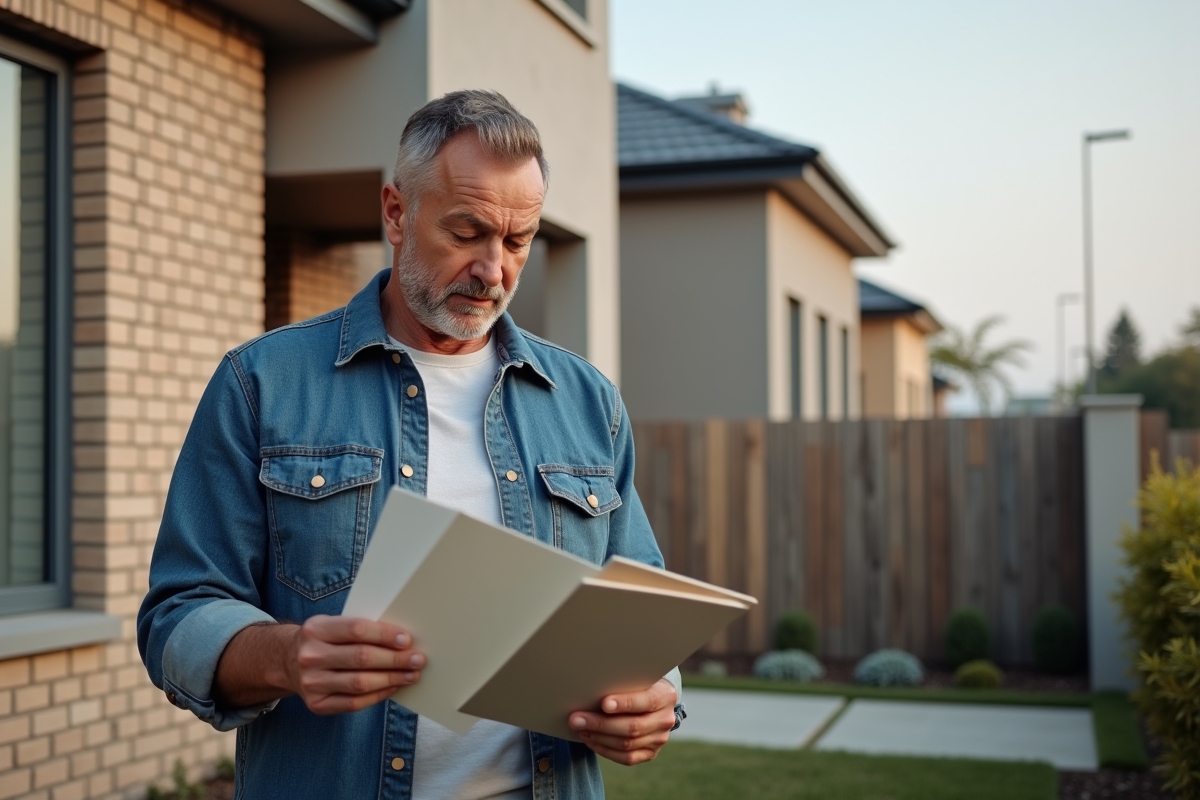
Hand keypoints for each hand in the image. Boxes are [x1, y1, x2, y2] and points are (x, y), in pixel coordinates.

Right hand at [284, 615, 424, 714]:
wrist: (288, 662)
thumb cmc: (324, 640)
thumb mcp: (333, 625)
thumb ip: (360, 630)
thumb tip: (402, 639)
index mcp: (316, 629)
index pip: (357, 630)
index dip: (384, 635)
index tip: (406, 640)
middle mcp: (310, 656)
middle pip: (361, 658)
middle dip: (394, 659)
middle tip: (417, 659)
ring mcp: (311, 683)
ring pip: (359, 683)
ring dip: (391, 679)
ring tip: (411, 675)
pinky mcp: (316, 704)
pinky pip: (353, 703)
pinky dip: (377, 695)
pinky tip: (393, 687)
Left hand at [568, 679, 676, 764]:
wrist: (654, 700)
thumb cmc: (638, 684)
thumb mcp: (637, 677)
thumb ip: (623, 682)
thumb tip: (591, 686)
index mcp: (666, 696)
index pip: (646, 701)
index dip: (625, 703)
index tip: (604, 704)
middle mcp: (666, 719)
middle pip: (633, 727)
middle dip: (601, 724)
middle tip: (577, 719)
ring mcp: (660, 739)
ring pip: (627, 744)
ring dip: (599, 738)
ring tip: (579, 729)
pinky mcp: (651, 753)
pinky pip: (627, 758)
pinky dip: (605, 750)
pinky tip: (591, 741)